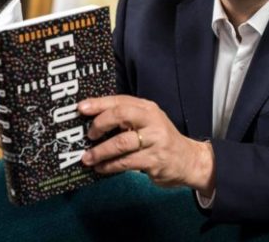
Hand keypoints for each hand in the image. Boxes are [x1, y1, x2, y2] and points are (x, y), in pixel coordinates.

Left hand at [78, 95, 214, 195]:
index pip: (120, 100)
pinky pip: (125, 162)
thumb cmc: (160, 139)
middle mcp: (152, 120)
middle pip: (121, 115)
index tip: (80, 108)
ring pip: (121, 143)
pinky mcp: (154, 160)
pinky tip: (101, 168)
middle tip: (88, 135)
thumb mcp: (148, 122)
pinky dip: (109, 166)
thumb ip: (126, 118)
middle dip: (99, 124)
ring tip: (88, 158)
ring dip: (100, 151)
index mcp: (147, 108)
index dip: (98, 104)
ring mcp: (155, 140)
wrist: (187, 160)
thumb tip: (93, 120)